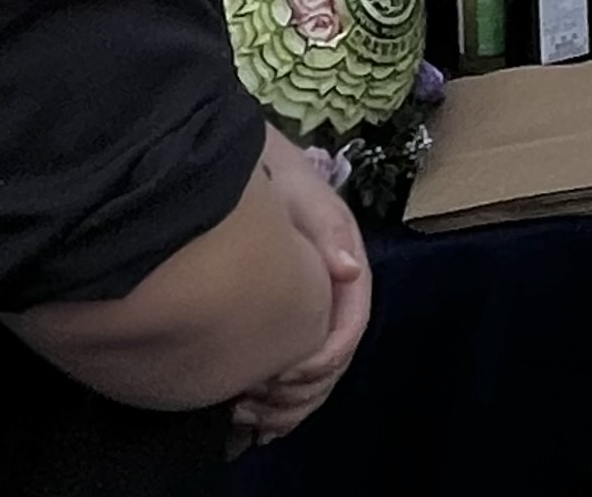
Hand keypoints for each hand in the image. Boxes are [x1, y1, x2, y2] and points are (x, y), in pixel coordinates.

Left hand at [227, 135, 368, 442]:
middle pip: (332, 364)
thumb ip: (325, 229)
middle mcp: (335, 298)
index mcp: (346, 269)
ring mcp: (313, 314)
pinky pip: (291, 377)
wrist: (250, 171)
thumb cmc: (275, 182)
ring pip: (313, 379)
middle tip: (251, 405)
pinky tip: (243, 420)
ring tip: (242, 414)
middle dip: (298, 393)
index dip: (322, 359)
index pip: (349, 327)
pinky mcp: (289, 326)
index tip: (282, 375)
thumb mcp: (298, 194)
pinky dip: (273, 407)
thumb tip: (349, 270)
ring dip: (284, 407)